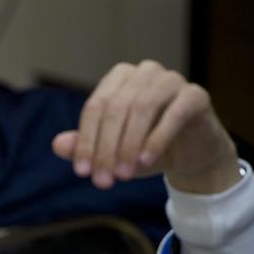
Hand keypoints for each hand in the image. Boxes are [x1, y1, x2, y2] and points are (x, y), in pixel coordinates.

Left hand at [52, 60, 240, 194]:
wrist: (190, 155)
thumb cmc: (146, 149)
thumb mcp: (113, 152)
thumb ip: (86, 146)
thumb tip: (57, 145)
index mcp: (120, 78)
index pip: (95, 107)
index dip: (86, 141)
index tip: (82, 172)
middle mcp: (145, 72)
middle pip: (116, 108)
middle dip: (106, 148)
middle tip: (103, 181)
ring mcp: (172, 80)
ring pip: (142, 107)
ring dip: (129, 144)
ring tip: (123, 175)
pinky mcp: (196, 95)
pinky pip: (174, 113)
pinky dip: (156, 139)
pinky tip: (145, 162)